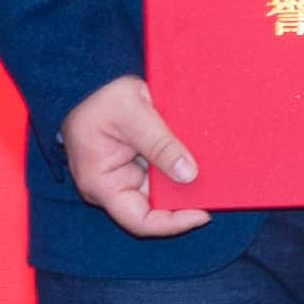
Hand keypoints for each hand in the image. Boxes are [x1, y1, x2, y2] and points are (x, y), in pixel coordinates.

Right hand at [63, 75, 209, 236]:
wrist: (88, 79)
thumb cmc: (100, 97)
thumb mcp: (133, 114)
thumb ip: (160, 145)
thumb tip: (189, 174)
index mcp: (101, 183)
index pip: (140, 221)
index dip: (173, 223)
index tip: (202, 214)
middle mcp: (111, 187)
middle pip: (153, 209)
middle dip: (183, 203)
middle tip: (215, 192)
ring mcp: (122, 176)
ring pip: (159, 192)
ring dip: (182, 184)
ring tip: (211, 176)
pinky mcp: (133, 165)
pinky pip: (159, 175)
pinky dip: (177, 169)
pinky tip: (197, 162)